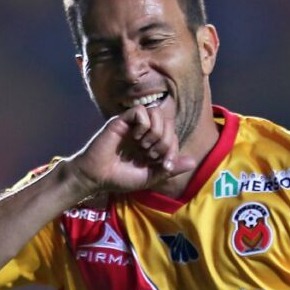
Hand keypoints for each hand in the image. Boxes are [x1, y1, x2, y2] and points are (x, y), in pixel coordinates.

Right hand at [67, 104, 196, 194]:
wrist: (96, 177)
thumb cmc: (119, 178)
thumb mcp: (150, 177)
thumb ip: (170, 168)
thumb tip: (193, 161)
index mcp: (152, 144)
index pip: (173, 135)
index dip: (173, 149)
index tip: (164, 164)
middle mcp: (144, 132)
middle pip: (168, 123)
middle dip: (165, 141)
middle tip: (151, 154)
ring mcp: (133, 125)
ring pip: (157, 112)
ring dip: (156, 131)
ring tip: (144, 145)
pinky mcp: (122, 120)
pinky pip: (141, 111)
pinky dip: (143, 124)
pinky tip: (135, 137)